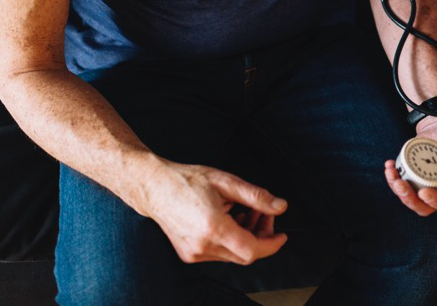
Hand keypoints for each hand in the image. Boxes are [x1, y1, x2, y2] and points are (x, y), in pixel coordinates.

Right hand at [140, 161, 287, 264]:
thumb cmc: (188, 180)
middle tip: (264, 215)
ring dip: (246, 237)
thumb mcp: (227, 182)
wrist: (154, 187)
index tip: (282, 235)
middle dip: (260, 237)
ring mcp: (194, 253)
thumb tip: (280, 206)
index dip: (271, 245)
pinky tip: (230, 219)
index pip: (252, 250)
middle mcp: (202, 245)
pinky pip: (219, 253)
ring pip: (232, 255)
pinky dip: (231, 240)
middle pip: (244, 255)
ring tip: (246, 212)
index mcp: (213, 227)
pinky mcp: (189, 254)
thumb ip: (256, 197)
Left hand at [384, 118, 436, 215]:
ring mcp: (428, 186)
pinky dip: (393, 180)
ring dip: (399, 191)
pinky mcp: (414, 179)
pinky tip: (389, 166)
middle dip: (411, 200)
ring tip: (392, 175)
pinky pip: (404, 186)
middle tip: (401, 185)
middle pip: (427, 207)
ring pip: (413, 200)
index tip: (424, 193)